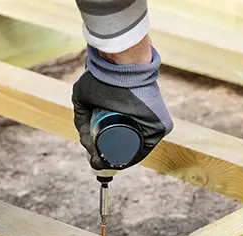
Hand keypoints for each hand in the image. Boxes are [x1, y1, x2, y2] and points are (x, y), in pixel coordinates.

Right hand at [72, 37, 173, 174]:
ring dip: (116, 161)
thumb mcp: (84, 98)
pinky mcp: (161, 126)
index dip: (103, 152)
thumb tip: (85, 142)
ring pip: (132, 149)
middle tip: (95, 161)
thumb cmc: (101, 76)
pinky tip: (115, 163)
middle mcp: (143, 121)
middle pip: (124, 148)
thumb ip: (81, 118)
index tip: (93, 156)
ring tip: (101, 162)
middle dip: (107, 159)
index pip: (118, 140)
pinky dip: (130, 158)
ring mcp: (154, 124)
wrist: (120, 66)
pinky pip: (144, 148)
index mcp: (129, 115)